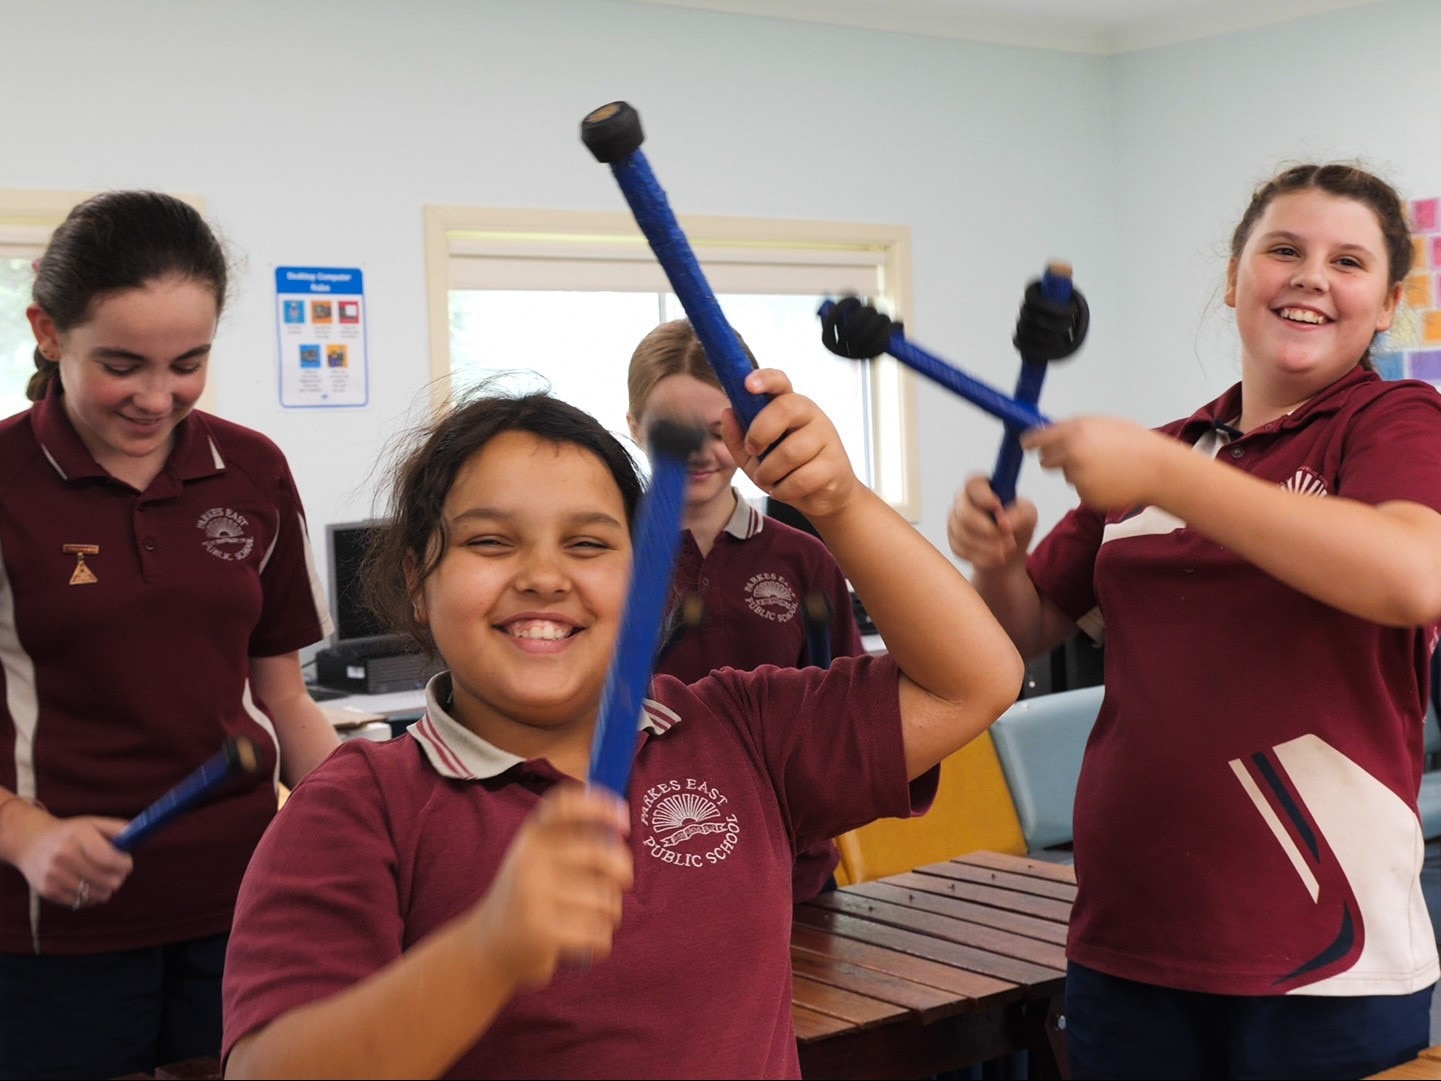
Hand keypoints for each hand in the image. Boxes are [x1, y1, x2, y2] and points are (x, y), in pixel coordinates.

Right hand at [4, 802, 132, 908]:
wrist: (32, 844)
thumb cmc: (71, 834)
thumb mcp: (93, 823)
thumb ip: (118, 828)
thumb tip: (140, 834)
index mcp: (78, 836)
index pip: (108, 858)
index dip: (124, 864)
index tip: (127, 864)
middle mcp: (63, 856)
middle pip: (106, 880)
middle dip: (118, 877)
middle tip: (117, 873)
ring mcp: (54, 875)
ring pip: (97, 894)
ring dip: (105, 888)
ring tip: (102, 878)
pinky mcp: (48, 891)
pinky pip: (82, 902)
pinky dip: (90, 896)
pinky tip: (86, 884)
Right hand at [466, 784, 632, 991]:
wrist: (489, 945)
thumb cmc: (530, 896)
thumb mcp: (540, 859)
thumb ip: (573, 840)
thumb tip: (620, 829)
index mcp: (532, 835)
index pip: (565, 804)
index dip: (600, 806)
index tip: (624, 823)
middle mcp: (530, 858)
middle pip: (601, 854)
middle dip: (624, 872)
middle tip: (623, 882)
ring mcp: (533, 894)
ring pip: (605, 899)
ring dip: (611, 913)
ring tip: (596, 919)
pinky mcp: (541, 930)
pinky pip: (597, 932)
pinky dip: (601, 940)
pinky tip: (587, 942)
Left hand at [721, 368, 858, 520]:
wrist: (820, 496)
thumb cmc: (786, 470)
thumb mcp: (753, 456)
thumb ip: (737, 436)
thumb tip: (727, 413)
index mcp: (789, 406)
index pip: (780, 382)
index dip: (764, 379)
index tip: (748, 385)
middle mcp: (810, 414)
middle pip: (784, 408)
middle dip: (759, 432)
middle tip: (752, 450)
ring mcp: (826, 437)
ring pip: (791, 451)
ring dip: (769, 472)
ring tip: (768, 479)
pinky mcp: (834, 464)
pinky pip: (802, 478)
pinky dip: (784, 490)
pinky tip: (785, 489)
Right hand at [947, 474, 1037, 569]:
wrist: (1009, 551)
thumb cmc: (1018, 524)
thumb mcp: (1029, 515)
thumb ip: (1020, 514)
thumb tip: (1004, 522)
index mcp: (982, 486)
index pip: (973, 483)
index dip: (983, 496)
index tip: (998, 507)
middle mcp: (963, 500)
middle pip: (965, 513)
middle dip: (988, 530)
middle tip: (1008, 539)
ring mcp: (955, 520)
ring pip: (963, 535)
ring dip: (988, 546)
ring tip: (1007, 550)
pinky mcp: (952, 540)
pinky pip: (961, 550)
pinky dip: (982, 557)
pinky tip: (996, 558)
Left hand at [1023, 416, 1180, 511]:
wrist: (1158, 469)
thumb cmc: (1133, 442)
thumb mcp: (1102, 423)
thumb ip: (1073, 428)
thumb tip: (1048, 431)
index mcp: (1076, 431)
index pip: (1037, 439)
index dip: (1031, 443)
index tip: (1028, 445)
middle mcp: (1073, 453)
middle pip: (1045, 460)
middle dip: (1054, 458)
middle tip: (1075, 456)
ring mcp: (1078, 477)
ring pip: (1065, 474)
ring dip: (1077, 471)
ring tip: (1105, 466)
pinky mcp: (1086, 495)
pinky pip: (1080, 489)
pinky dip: (1090, 486)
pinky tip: (1109, 479)